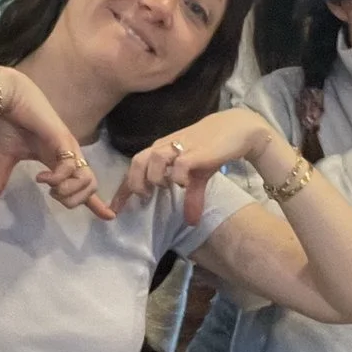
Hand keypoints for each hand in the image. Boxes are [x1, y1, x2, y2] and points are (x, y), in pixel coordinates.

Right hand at [0, 68, 115, 219]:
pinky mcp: (62, 140)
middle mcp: (68, 155)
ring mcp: (68, 147)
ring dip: (68, 192)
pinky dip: (57, 178)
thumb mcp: (3, 160)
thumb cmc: (9, 124)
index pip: (84, 184)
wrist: (6, 99)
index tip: (109, 217)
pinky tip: (40, 176)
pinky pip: (70, 167)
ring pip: (87, 180)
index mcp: (60, 160)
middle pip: (91, 186)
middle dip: (75, 201)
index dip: (96, 203)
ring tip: (49, 187)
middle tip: (53, 196)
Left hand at [111, 109, 275, 223]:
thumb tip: (191, 222)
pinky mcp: (195, 151)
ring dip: (154, 177)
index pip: (135, 169)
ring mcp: (180, 147)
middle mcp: (166, 147)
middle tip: (146, 196)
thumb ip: (192, 197)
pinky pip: (179, 164)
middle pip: (137, 161)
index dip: (123, 190)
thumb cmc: (211, 149)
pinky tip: (184, 184)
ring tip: (164, 188)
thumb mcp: (199, 176)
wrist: (236, 129)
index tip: (114, 210)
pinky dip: (177, 176)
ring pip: (153, 158)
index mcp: (161, 151)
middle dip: (135, 182)